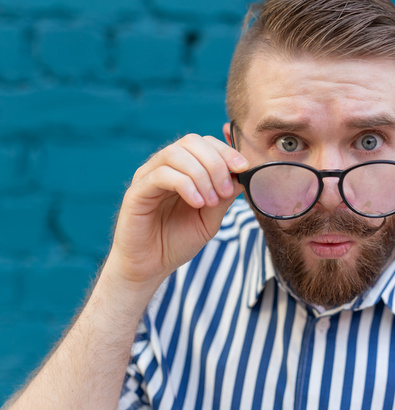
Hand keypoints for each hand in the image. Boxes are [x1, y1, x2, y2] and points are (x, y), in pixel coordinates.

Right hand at [106, 134, 248, 287]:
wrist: (150, 268)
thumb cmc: (178, 241)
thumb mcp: (211, 219)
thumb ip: (224, 197)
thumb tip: (243, 176)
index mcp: (183, 169)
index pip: (205, 143)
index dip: (226, 151)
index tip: (244, 168)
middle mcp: (164, 167)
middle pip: (192, 141)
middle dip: (216, 162)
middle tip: (226, 190)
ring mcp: (148, 177)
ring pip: (176, 153)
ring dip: (201, 174)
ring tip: (210, 201)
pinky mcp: (136, 192)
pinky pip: (161, 174)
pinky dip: (185, 184)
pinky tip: (197, 203)